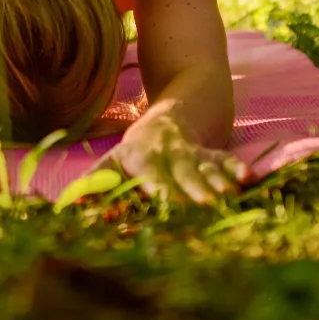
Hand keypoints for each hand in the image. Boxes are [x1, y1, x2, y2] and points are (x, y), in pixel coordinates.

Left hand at [87, 114, 251, 202]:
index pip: (150, 174)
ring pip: (206, 166)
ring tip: (228, 194)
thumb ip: (93, 183)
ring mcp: (193, 151)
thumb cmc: (136, 151)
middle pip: (182, 171)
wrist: (174, 114)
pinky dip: (238, 168)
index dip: (159, 188)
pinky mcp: (213, 152)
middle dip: (193, 188)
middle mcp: (168, 153)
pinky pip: (226, 160)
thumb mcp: (112, 162)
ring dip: (217, 179)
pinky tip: (251, 179)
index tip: (166, 202)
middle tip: (204, 205)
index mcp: (141, 157)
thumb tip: (67, 205)